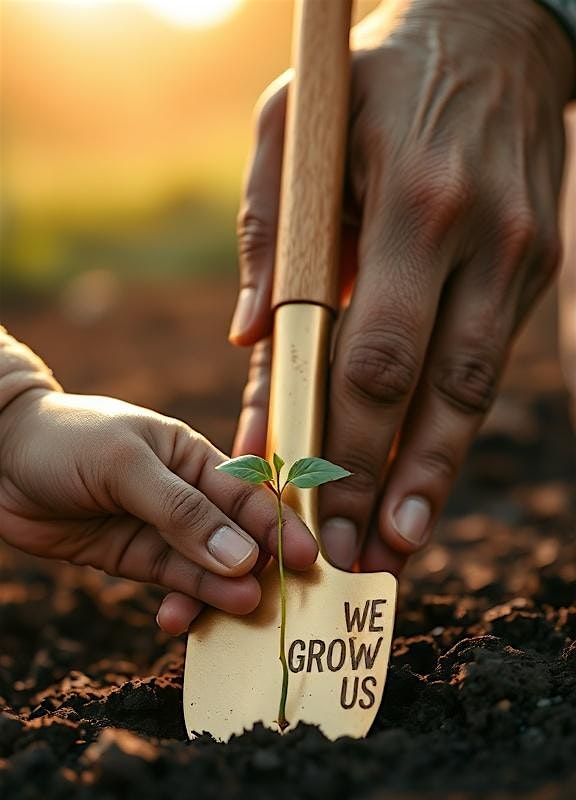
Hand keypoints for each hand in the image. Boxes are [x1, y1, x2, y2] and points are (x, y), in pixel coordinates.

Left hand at [0, 390, 316, 632]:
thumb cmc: (67, 440)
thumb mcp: (127, 465)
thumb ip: (183, 513)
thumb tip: (243, 558)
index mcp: (195, 456)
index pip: (250, 494)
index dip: (280, 526)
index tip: (307, 559)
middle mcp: (187, 494)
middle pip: (237, 537)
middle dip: (260, 567)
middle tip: (280, 599)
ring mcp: (162, 529)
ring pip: (206, 568)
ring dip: (222, 591)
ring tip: (239, 612)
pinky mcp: (135, 558)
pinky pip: (171, 584)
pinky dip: (183, 603)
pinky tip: (181, 619)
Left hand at [230, 0, 574, 572]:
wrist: (496, 33)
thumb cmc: (374, 80)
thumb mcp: (295, 127)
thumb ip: (266, 237)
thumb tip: (250, 345)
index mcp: (411, 204)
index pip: (373, 354)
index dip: (342, 442)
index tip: (307, 502)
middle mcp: (477, 240)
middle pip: (431, 394)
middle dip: (385, 482)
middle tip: (351, 553)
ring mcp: (519, 257)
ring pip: (474, 396)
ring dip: (433, 478)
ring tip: (398, 544)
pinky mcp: (536, 268)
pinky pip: (490, 367)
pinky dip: (453, 428)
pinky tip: (426, 474)